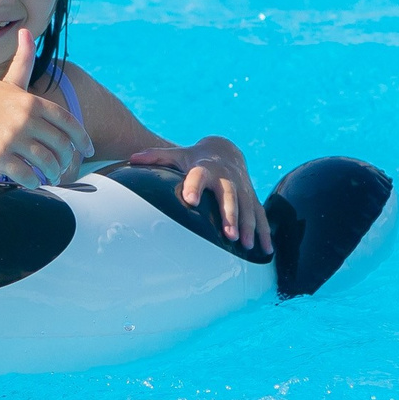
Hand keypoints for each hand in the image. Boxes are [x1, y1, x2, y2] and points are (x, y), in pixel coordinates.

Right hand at [0, 27, 91, 186]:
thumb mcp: (8, 82)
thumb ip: (23, 60)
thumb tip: (26, 31)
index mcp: (32, 102)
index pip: (68, 122)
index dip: (82, 139)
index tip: (89, 150)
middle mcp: (24, 118)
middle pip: (60, 145)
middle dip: (65, 160)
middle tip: (62, 168)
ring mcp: (11, 137)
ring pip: (46, 162)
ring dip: (52, 173)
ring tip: (51, 176)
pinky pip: (25, 175)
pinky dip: (33, 181)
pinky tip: (33, 181)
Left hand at [127, 137, 267, 252]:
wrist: (225, 149)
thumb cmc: (193, 158)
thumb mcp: (176, 154)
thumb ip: (155, 156)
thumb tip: (132, 159)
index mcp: (204, 168)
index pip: (198, 176)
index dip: (193, 186)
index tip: (189, 200)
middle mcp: (226, 178)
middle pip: (229, 196)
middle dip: (230, 215)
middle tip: (229, 235)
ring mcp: (242, 188)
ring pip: (247, 207)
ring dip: (248, 226)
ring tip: (247, 246)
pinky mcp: (251, 197)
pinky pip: (260, 215)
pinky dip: (264, 232)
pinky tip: (266, 250)